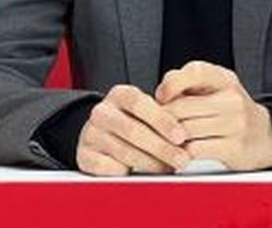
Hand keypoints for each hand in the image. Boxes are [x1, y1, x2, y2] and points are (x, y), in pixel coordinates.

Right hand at [76, 84, 191, 175]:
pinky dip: (128, 172)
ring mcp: (91, 134)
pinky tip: (144, 176)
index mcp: (120, 94)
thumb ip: (163, 115)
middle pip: (133, 130)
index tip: (181, 136)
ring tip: (170, 169)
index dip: (162, 120)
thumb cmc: (134, 120)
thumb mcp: (147, 110)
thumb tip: (187, 134)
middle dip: (162, 147)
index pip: (140, 104)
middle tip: (182, 159)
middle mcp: (102, 112)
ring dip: (151, 163)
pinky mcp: (84, 156)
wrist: (101, 133)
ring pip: (124, 151)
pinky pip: (108, 168)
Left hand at [156, 61, 271, 170]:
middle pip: (182, 107)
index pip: (195, 71)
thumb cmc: (230, 111)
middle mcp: (232, 99)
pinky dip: (182, 153)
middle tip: (156, 125)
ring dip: (170, 138)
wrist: (265, 135)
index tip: (161, 97)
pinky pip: (194, 150)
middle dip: (164, 118)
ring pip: (185, 130)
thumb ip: (187, 84)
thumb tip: (160, 95)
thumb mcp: (215, 88)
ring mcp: (235, 123)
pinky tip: (181, 151)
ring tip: (167, 139)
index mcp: (225, 79)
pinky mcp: (233, 148)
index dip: (172, 84)